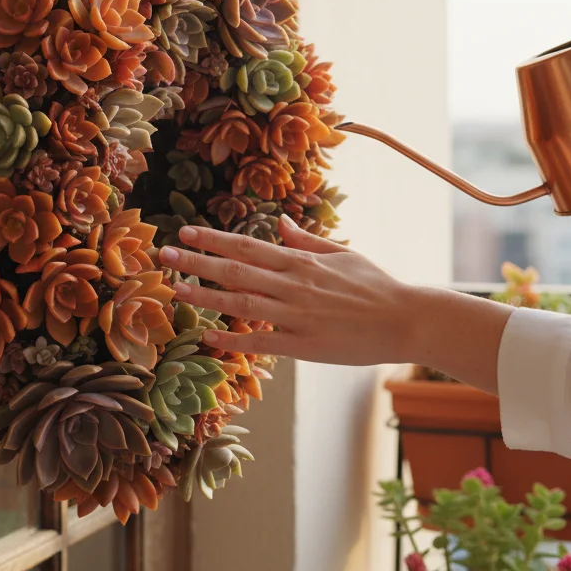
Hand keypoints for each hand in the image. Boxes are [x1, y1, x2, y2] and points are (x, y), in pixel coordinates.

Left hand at [157, 216, 422, 365]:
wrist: (405, 320)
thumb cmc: (376, 285)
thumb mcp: (342, 254)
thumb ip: (306, 241)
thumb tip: (279, 224)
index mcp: (302, 262)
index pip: (248, 246)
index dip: (214, 240)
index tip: (185, 233)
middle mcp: (294, 285)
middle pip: (236, 270)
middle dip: (198, 261)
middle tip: (165, 254)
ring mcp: (298, 316)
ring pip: (242, 304)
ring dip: (206, 297)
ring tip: (176, 289)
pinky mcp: (305, 346)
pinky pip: (263, 342)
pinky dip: (235, 341)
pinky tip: (209, 338)